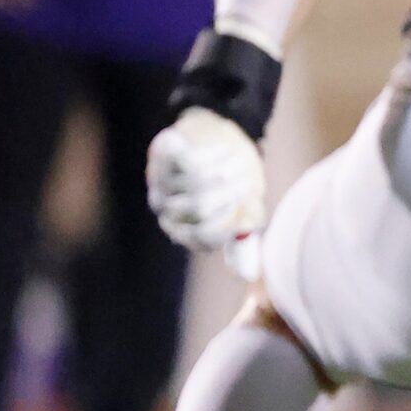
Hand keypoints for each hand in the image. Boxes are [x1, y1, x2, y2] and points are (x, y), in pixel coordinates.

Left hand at [147, 107, 266, 254]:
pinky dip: (216, 155)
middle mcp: (167, 209)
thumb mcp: (242, 209)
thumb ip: (242, 240)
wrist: (214, 136)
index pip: (202, 237)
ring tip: (240, 161)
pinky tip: (225, 151)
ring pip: (198, 182)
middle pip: (200, 207)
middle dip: (231, 193)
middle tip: (248, 182)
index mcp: (183, 228)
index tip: (246, 208)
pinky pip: (193, 160)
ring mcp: (161, 181)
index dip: (227, 223)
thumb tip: (248, 275)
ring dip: (227, 170)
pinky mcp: (163, 154)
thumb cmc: (229, 178)